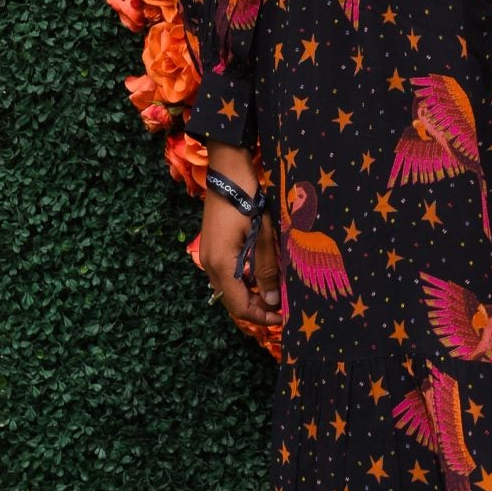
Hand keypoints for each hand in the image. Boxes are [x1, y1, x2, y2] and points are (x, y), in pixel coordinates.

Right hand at [200, 142, 281, 325]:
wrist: (228, 174)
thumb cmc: (248, 202)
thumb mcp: (264, 236)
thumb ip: (266, 270)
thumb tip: (272, 301)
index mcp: (222, 265)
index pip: (239, 306)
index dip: (261, 316)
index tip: (282, 317)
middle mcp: (210, 265)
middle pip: (232, 301)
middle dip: (256, 308)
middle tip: (281, 306)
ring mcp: (208, 257)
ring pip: (229, 289)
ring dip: (250, 295)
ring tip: (274, 292)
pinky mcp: (212, 249)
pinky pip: (227, 275)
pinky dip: (243, 282)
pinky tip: (260, 276)